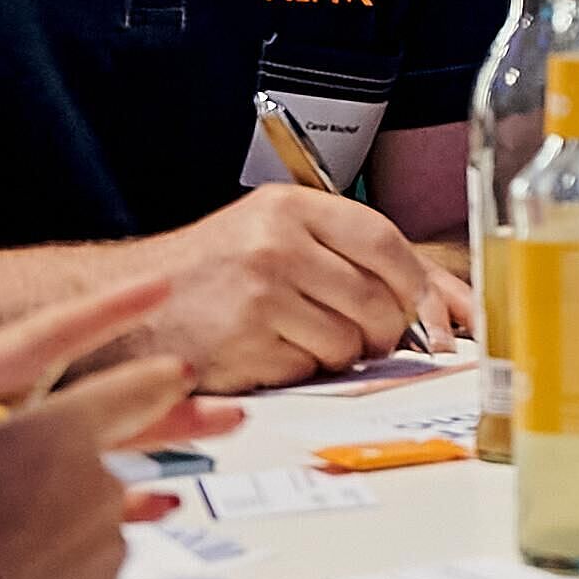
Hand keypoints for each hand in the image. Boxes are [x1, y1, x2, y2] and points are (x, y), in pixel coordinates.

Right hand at [0, 343, 209, 578]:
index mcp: (63, 434)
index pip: (129, 394)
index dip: (154, 383)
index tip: (182, 374)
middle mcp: (102, 487)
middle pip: (96, 479)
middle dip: (59, 495)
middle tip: (2, 520)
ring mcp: (107, 553)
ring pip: (87, 540)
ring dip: (50, 549)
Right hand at [118, 183, 472, 389]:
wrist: (128, 303)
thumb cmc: (215, 272)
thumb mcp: (276, 235)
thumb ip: (351, 256)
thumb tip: (449, 303)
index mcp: (290, 208)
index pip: (385, 242)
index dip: (416, 282)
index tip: (424, 307)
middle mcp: (275, 245)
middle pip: (377, 299)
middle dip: (385, 329)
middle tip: (368, 336)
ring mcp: (258, 296)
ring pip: (348, 341)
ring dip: (341, 353)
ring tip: (306, 339)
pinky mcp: (243, 344)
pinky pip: (308, 369)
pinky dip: (301, 370)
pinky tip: (270, 352)